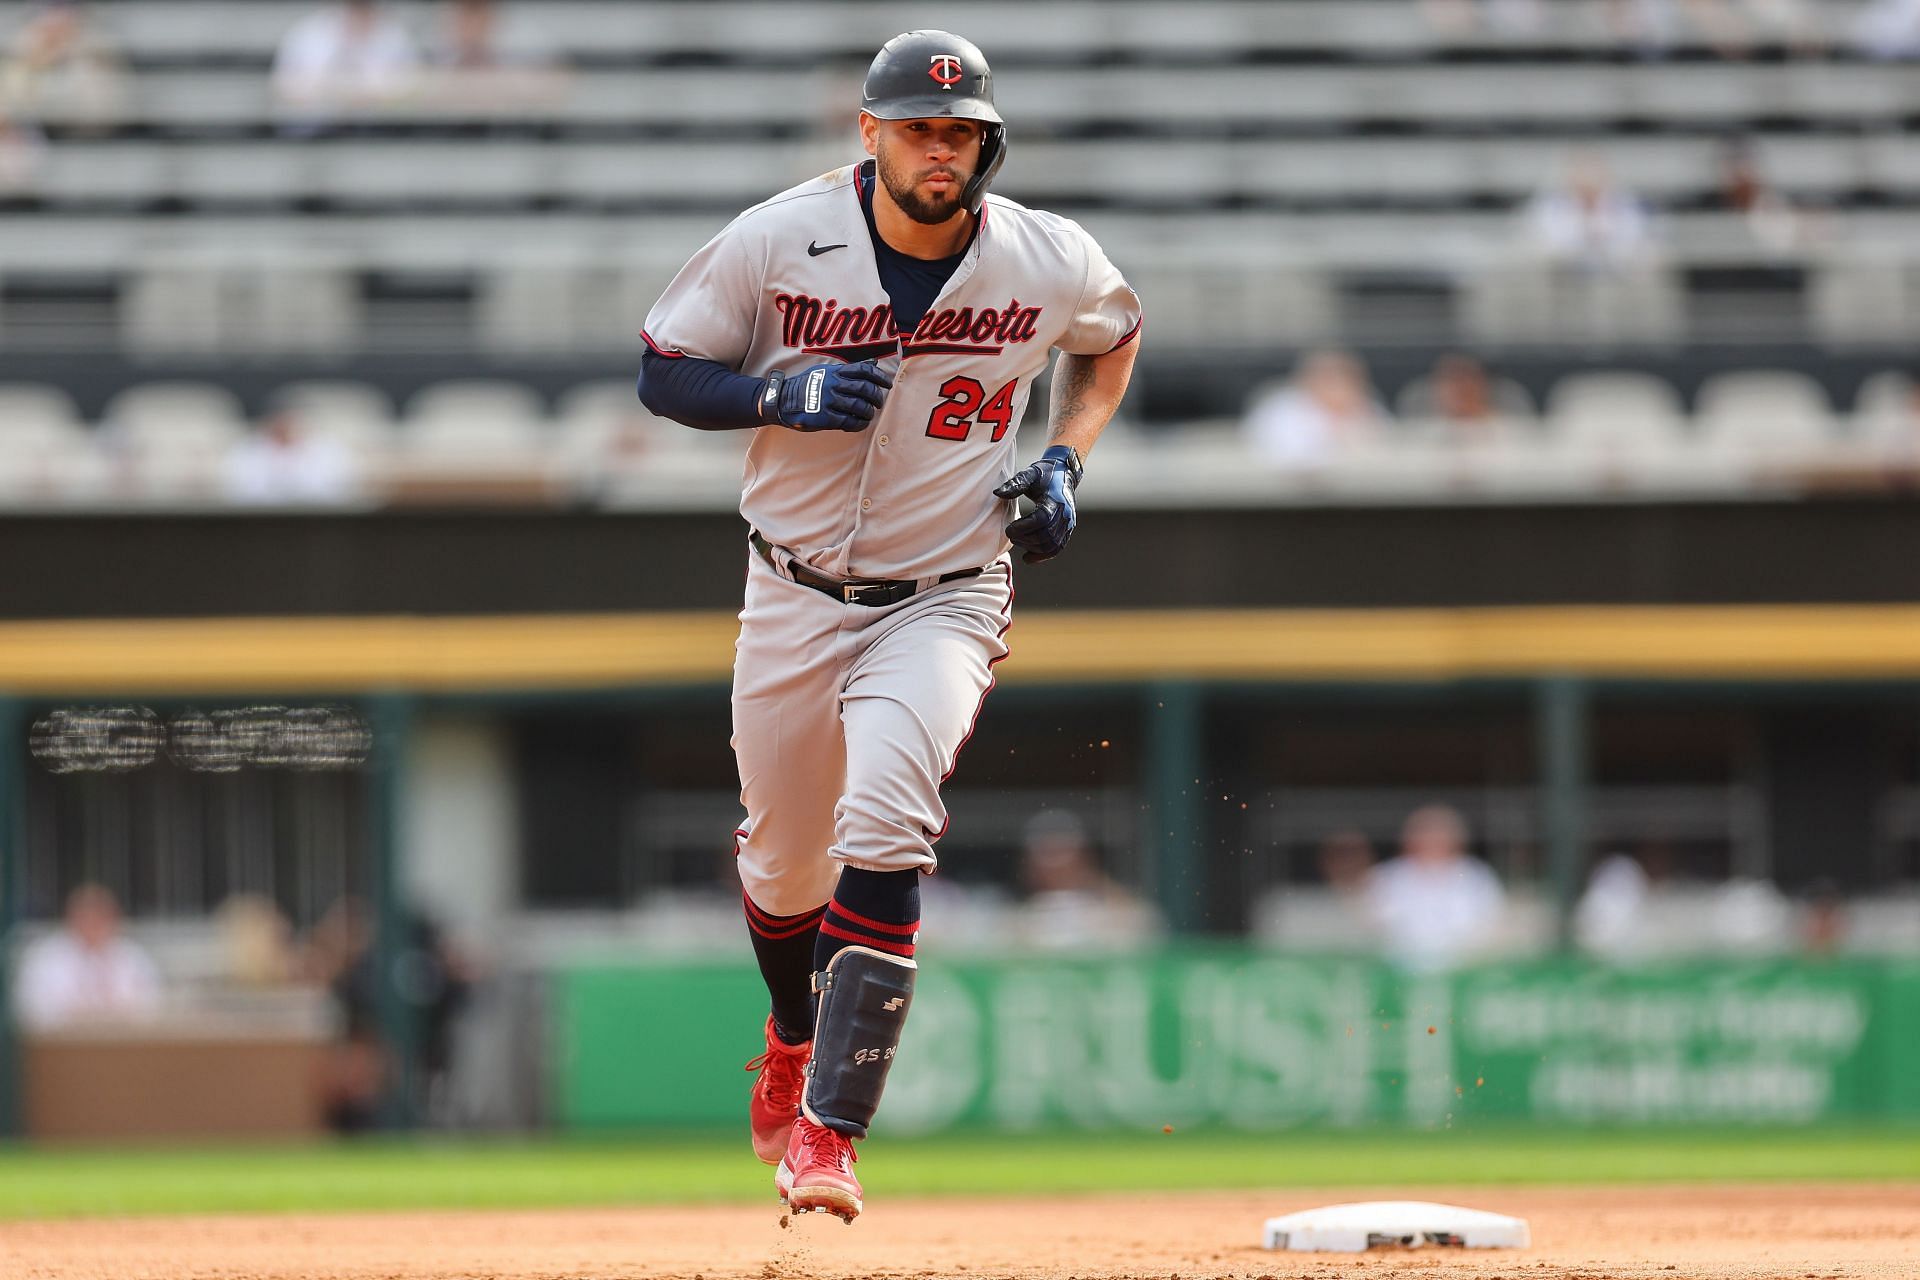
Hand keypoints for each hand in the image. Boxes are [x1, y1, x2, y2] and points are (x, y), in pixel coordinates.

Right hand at [761, 360, 893, 431]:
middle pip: (865, 389)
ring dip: (869, 412)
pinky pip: (849, 422)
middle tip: (878, 402)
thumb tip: (872, 363)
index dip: (880, 377)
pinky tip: (860, 423)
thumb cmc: (806, 386)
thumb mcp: (825, 371)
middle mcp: (833, 384)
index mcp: (835, 371)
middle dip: (877, 397)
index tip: (887, 384)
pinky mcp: (825, 417)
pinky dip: (859, 424)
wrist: (782, 399)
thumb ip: (848, 370)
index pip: (864, 370)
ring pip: (860, 406)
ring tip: (869, 414)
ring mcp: (829, 400)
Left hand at [991, 445, 1083, 563]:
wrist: (1064, 473)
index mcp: (1055, 500)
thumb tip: (997, 493)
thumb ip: (1015, 484)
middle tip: (1010, 534)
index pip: (1041, 519)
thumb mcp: (1030, 474)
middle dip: (1025, 539)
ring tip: (1018, 541)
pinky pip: (1057, 548)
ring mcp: (1068, 523)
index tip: (1009, 528)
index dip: (1023, 527)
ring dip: (1032, 548)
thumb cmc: (1044, 473)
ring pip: (1051, 545)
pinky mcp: (1068, 530)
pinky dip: (1042, 556)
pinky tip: (1027, 557)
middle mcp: (1065, 514)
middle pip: (1045, 535)